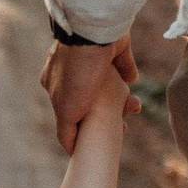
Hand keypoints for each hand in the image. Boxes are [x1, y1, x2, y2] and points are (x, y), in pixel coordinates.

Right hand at [40, 36, 140, 152]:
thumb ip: (66, 132)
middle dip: (107, 114)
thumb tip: (73, 151)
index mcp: (54, 82)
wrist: (93, 36)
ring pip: (108, 85)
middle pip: (92, 99)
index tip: (100, 139)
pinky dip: (128, 76)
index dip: (84, 127)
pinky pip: (122, 66)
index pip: (69, 110)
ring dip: (121, 98)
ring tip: (133, 107)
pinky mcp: (113, 47)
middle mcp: (72, 69)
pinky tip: (132, 85)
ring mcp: (92, 57)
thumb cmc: (75, 74)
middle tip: (123, 126)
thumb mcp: (66, 112)